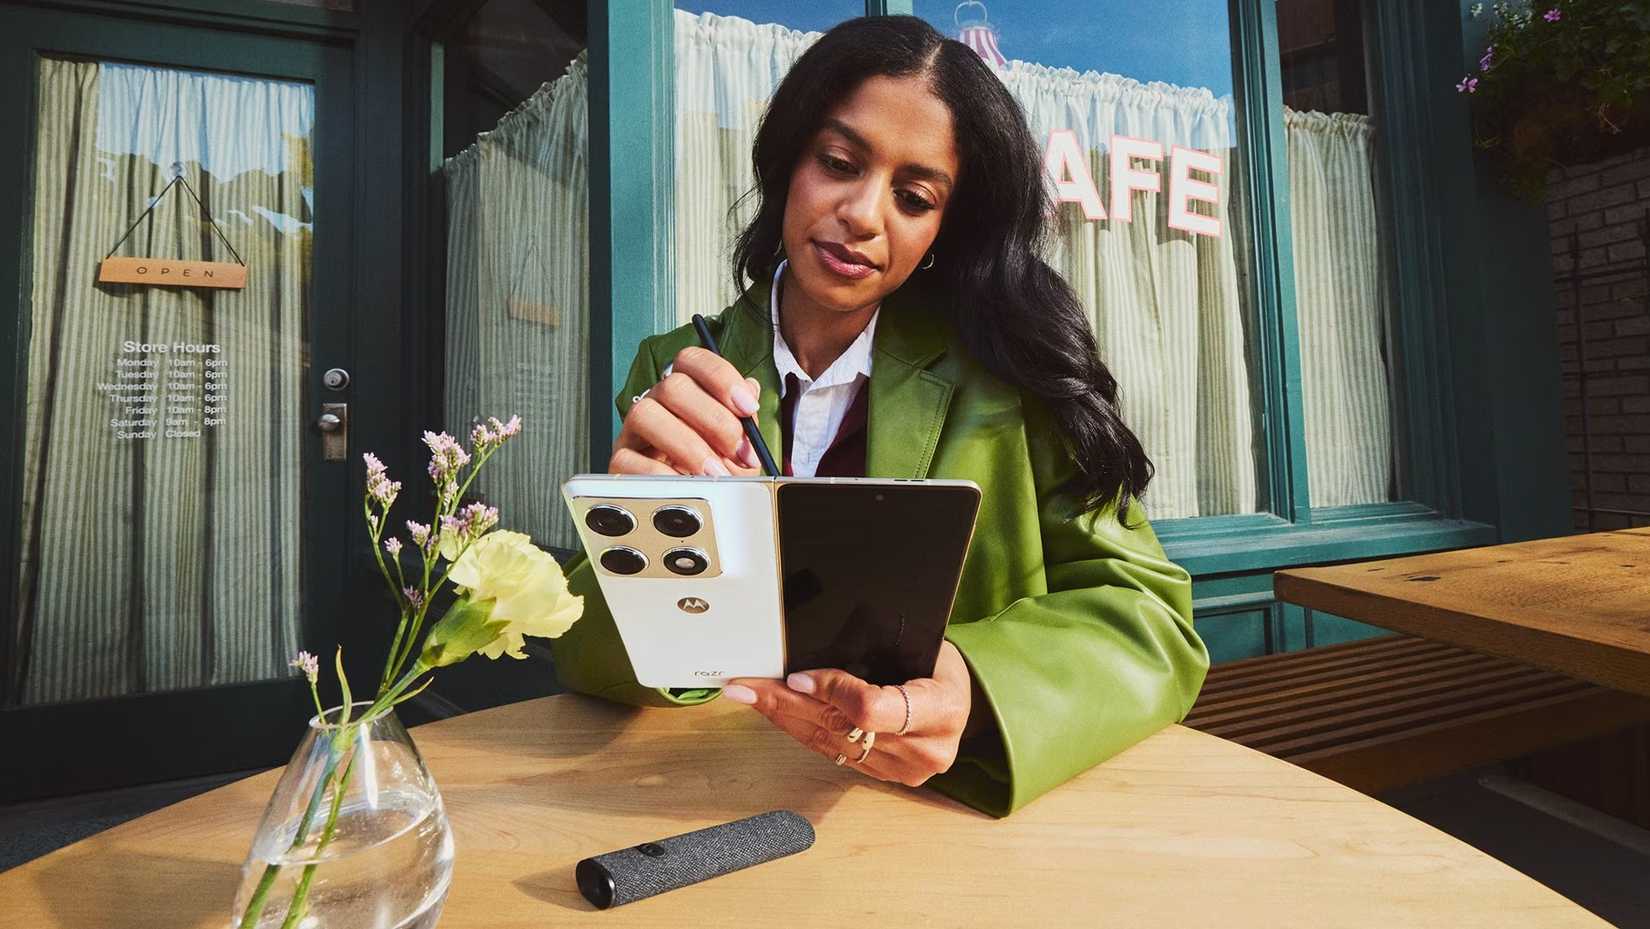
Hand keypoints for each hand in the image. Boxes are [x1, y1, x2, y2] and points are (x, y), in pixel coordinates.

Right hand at [610, 346, 763, 475]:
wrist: (695, 503)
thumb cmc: (715, 468)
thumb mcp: (737, 444)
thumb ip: (744, 419)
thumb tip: (750, 390)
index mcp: (685, 389)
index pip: (692, 360)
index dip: (722, 377)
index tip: (748, 407)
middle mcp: (657, 402)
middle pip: (673, 386)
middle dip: (714, 421)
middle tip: (737, 452)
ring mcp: (634, 430)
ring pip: (646, 414)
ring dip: (687, 446)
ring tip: (714, 473)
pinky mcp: (620, 461)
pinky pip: (629, 459)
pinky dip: (662, 473)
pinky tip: (684, 484)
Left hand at [721, 641, 973, 786]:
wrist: (960, 701)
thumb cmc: (939, 665)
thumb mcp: (922, 644)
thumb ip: (878, 649)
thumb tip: (816, 644)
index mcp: (942, 710)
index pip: (874, 709)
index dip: (831, 693)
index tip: (796, 677)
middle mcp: (924, 749)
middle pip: (843, 728)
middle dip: (788, 703)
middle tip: (748, 686)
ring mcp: (903, 769)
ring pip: (830, 744)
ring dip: (784, 718)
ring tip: (749, 696)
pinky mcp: (881, 775)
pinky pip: (832, 753)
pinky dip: (800, 730)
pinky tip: (775, 713)